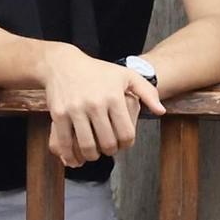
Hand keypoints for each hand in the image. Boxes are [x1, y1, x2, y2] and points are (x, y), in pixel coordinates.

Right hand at [41, 44, 164, 166]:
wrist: (62, 63)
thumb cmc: (97, 71)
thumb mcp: (126, 75)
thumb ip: (148, 92)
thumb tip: (160, 112)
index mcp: (114, 98)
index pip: (126, 134)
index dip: (126, 145)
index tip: (122, 144)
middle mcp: (95, 104)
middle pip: (107, 143)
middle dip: (110, 151)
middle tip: (107, 148)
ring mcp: (75, 109)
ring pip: (87, 145)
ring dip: (92, 155)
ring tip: (93, 152)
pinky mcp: (58, 113)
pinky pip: (65, 141)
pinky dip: (69, 153)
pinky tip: (73, 156)